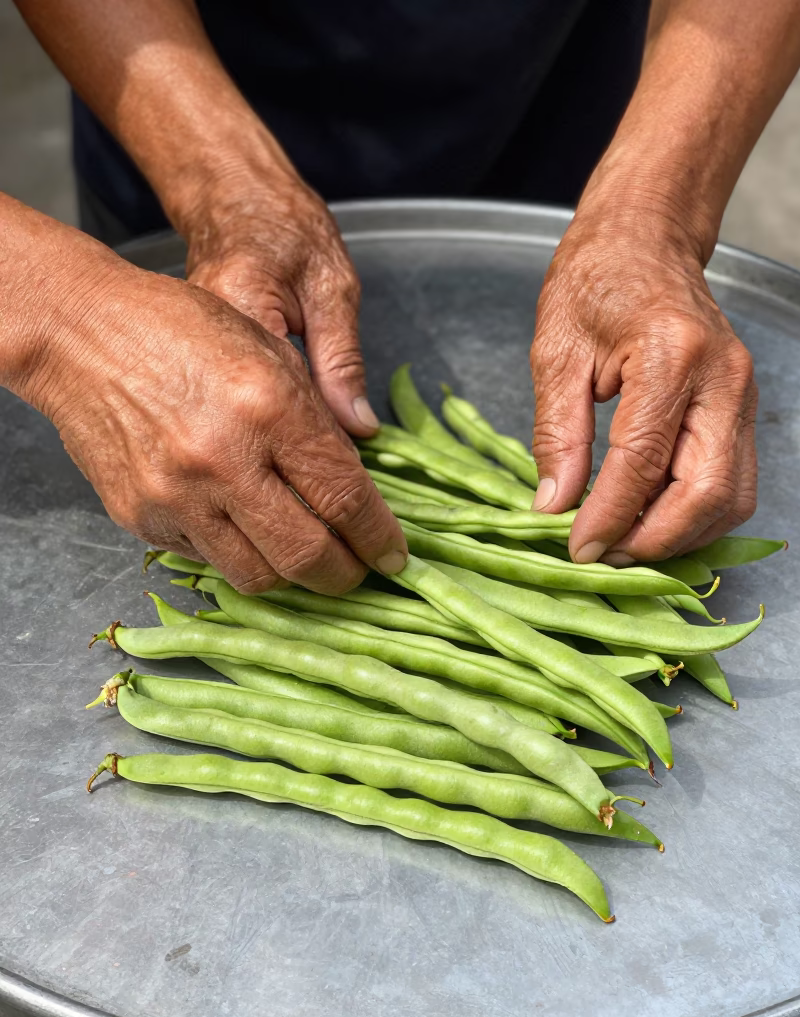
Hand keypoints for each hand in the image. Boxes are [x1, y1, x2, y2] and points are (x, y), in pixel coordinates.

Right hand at [10, 212, 404, 593]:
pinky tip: (242, 527)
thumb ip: (317, 422)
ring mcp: (176, 496)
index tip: (394, 556)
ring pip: (258, 576)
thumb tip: (357, 486)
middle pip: (307, 556)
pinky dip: (236, 553)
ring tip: (300, 553)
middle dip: (344, 575)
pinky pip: (207, 561)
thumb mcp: (270, 351)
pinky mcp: (140, 517)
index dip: (378, 537)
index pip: (344, 497)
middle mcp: (223, 460)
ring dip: (290, 575)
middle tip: (355, 571)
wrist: (78, 334)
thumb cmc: (182, 329)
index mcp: (269, 407)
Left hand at [530, 204, 757, 564]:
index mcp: (670, 355)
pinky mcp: (744, 408)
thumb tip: (554, 506)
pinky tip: (651, 520)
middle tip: (606, 556)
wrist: (645, 239)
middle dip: (655, 540)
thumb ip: (557, 435)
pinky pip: (732, 482)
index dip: (611, 517)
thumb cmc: (595, 280)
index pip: (644, 461)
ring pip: (731, 497)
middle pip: (708, 493)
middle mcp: (722, 378)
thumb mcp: (556, 352)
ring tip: (625, 544)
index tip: (578, 548)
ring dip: (680, 535)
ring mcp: (743, 394)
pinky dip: (694, 515)